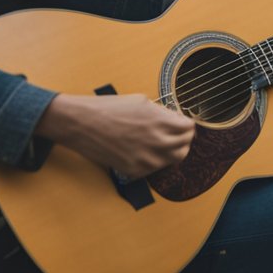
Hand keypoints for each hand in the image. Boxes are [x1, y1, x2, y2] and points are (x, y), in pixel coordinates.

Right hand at [35, 93, 194, 179]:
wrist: (82, 124)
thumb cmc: (109, 108)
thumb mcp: (142, 102)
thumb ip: (162, 113)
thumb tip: (174, 119)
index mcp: (161, 122)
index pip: (189, 128)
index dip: (185, 124)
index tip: (180, 123)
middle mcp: (157, 142)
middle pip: (185, 147)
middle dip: (182, 139)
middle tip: (174, 134)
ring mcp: (147, 159)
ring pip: (172, 160)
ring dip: (169, 151)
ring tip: (158, 142)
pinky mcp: (135, 170)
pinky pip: (154, 169)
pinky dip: (153, 161)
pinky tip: (144, 150)